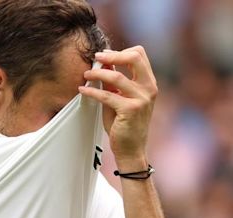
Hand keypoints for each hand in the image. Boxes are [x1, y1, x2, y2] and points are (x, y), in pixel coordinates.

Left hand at [79, 46, 157, 166]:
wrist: (131, 149)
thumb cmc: (125, 125)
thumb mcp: (121, 99)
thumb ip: (115, 83)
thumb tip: (103, 65)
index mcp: (149, 83)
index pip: (139, 55)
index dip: (120, 51)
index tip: (104, 56)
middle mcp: (148, 89)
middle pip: (134, 57)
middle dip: (112, 55)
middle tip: (97, 57)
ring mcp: (141, 99)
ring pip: (116, 77)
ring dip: (97, 74)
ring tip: (86, 75)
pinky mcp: (130, 110)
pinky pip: (107, 96)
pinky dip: (92, 92)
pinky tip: (83, 90)